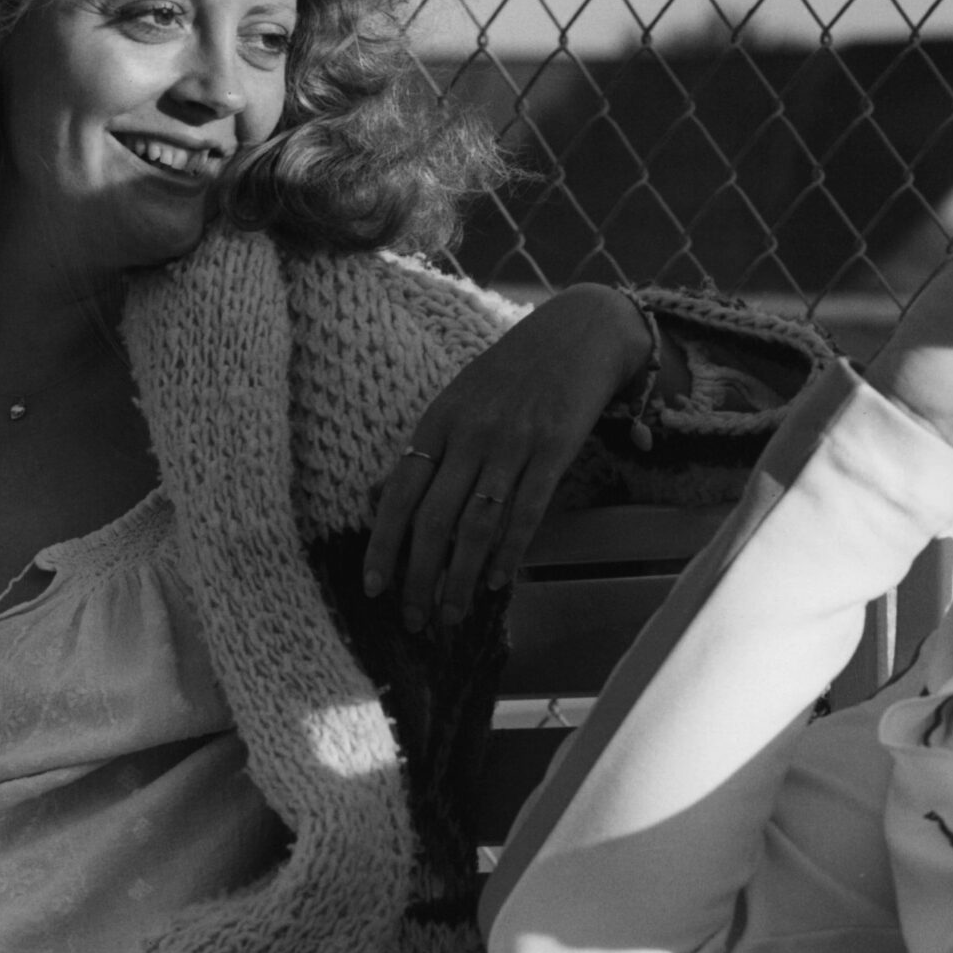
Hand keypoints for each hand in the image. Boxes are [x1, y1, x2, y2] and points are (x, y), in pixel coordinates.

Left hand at [365, 284, 649, 627]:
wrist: (578, 334)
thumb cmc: (513, 372)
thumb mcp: (458, 400)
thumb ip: (425, 450)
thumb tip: (379, 496)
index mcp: (439, 421)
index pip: (400, 493)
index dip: (383, 544)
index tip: (374, 587)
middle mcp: (471, 434)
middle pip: (435, 519)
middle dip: (420, 576)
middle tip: (414, 619)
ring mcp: (514, 442)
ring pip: (477, 524)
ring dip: (460, 577)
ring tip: (451, 614)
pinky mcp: (554, 449)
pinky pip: (527, 510)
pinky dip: (509, 551)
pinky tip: (496, 582)